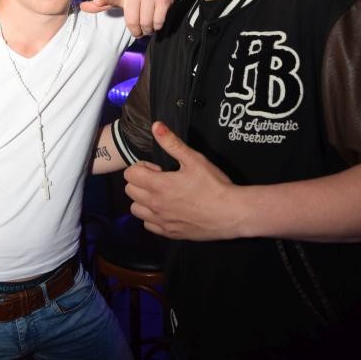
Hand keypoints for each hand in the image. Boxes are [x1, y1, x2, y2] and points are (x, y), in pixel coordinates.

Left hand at [80, 0, 174, 36]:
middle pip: (133, 22)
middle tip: (139, 31)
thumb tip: (82, 7)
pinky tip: (155, 21)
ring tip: (147, 27)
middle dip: (136, 31)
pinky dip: (157, 26)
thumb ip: (102, 4)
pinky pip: (158, 22)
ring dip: (147, 30)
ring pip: (147, 24)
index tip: (97, 1)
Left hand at [124, 121, 243, 239]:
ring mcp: (161, 221)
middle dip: (140, 181)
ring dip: (143, 200)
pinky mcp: (169, 233)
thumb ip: (172, 143)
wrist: (230, 214)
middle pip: (130, 191)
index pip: (130, 174)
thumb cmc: (213, 185)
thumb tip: (156, 126)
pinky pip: (148, 225)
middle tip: (160, 179)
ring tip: (160, 194)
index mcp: (158, 185)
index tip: (158, 168)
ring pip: (136, 209)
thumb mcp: (194, 159)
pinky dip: (152, 216)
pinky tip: (167, 210)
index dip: (141, 166)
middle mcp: (155, 205)